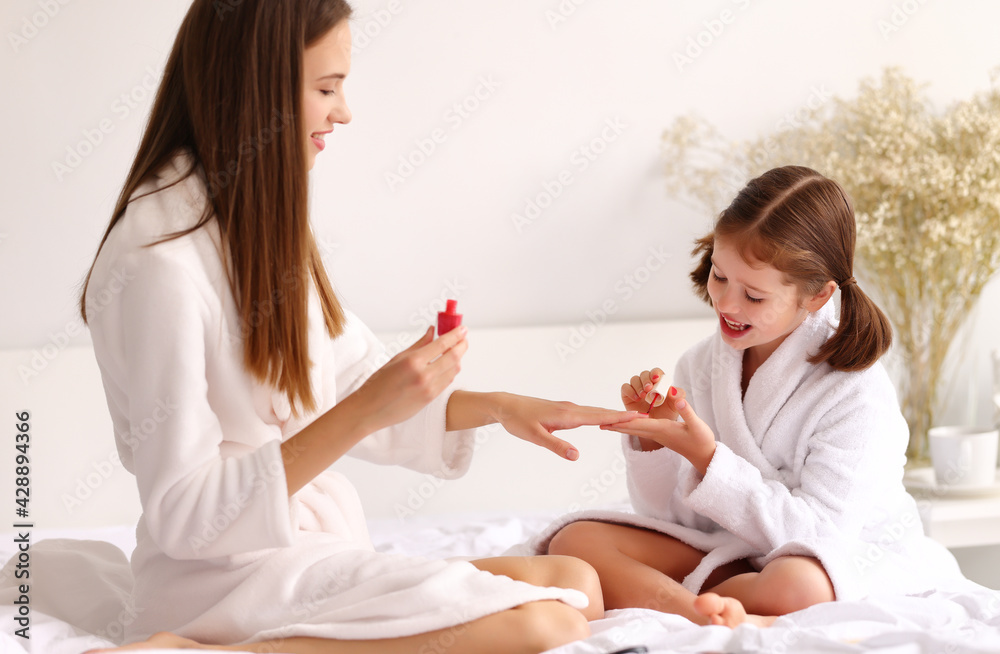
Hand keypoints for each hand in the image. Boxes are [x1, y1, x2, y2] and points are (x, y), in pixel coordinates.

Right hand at [350, 325, 467, 431]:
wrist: (370, 410)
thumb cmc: (379, 383)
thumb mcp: (397, 359)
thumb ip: (419, 344)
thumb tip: (432, 330)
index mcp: (413, 361)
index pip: (442, 344)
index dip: (456, 334)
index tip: (463, 328)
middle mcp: (424, 375)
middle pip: (454, 357)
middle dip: (462, 345)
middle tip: (463, 338)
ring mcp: (429, 389)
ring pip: (454, 370)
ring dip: (457, 358)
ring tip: (455, 350)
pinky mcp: (431, 399)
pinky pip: (447, 381)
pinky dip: (450, 371)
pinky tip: (447, 365)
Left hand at [492, 393, 637, 460]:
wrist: (505, 406)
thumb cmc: (518, 421)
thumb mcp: (534, 437)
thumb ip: (556, 445)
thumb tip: (577, 456)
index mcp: (567, 415)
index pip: (599, 416)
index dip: (619, 417)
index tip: (639, 416)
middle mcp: (570, 409)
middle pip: (601, 412)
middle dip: (623, 414)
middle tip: (645, 416)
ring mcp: (567, 409)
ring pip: (594, 411)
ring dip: (613, 414)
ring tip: (631, 417)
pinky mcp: (562, 411)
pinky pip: (586, 412)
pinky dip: (600, 414)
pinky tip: (603, 418)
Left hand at [601, 387, 716, 474]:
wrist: (705, 456)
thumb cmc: (702, 440)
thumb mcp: (698, 424)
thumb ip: (687, 411)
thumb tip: (677, 397)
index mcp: (662, 429)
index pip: (639, 423)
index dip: (624, 420)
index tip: (609, 420)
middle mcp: (657, 433)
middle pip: (632, 428)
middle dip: (615, 426)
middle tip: (598, 423)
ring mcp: (658, 435)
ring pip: (635, 430)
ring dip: (620, 427)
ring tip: (605, 425)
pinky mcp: (661, 435)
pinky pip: (641, 430)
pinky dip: (630, 427)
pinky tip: (625, 425)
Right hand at [622, 367, 686, 419]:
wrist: (655, 428)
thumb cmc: (666, 415)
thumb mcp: (676, 406)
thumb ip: (679, 396)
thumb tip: (673, 389)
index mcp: (659, 383)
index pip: (656, 372)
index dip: (655, 373)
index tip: (656, 379)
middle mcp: (647, 383)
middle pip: (644, 374)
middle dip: (646, 380)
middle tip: (649, 388)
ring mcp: (637, 388)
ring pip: (634, 379)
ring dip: (638, 386)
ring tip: (643, 396)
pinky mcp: (628, 395)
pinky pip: (625, 388)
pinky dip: (630, 391)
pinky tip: (636, 398)